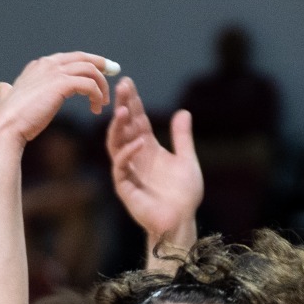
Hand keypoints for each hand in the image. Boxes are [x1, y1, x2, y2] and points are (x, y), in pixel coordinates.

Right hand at [0, 52, 114, 147]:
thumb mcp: (8, 98)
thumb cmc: (9, 118)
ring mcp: (55, 72)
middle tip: (115, 73)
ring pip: (90, 70)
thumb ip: (7, 90)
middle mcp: (48, 64)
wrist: (7, 127)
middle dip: (102, 65)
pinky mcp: (62, 84)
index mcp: (39, 65)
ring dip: (101, 86)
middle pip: (84, 58)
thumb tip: (1, 87)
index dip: (88, 62)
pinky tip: (96, 108)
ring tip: (102, 103)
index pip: (71, 57)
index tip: (101, 70)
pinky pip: (89, 84)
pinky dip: (97, 95)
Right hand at [106, 77, 201, 253]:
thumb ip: (183, 138)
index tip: (127, 82)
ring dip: (119, 127)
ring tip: (123, 110)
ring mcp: (127, 171)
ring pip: (116, 144)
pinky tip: (139, 142)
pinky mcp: (125, 187)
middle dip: (122, 106)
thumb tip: (183, 112)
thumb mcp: (187, 161)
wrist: (181, 221)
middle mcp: (134, 156)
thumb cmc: (184, 195)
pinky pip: (121, 167)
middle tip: (121, 87)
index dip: (132, 102)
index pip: (136, 120)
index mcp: (148, 148)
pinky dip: (129, 153)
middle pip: (124, 127)